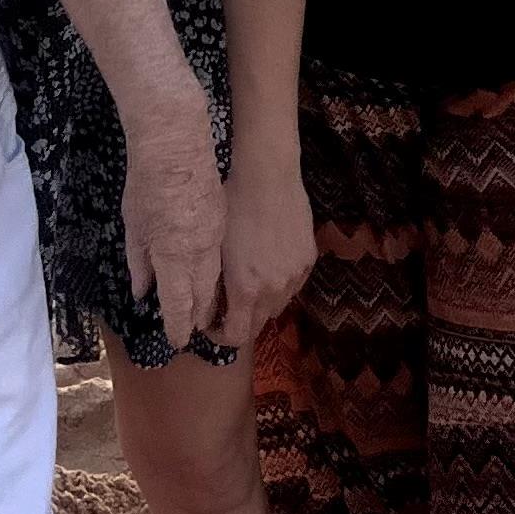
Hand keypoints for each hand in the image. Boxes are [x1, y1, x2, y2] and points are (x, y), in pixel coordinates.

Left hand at [120, 86, 228, 352]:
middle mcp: (202, 252)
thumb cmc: (148, 182)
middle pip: (204, 296)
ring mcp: (219, 235)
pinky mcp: (228, 219)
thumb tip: (142, 291)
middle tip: (195, 330)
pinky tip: (222, 275)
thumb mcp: (135, 225)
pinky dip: (226, 272)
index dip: (178, 325)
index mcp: (175, 257)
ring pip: (222, 279)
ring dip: (216, 297)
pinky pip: (229, 257)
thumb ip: (140, 262)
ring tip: (209, 310)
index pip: (179, 304)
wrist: (178, 140)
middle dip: (200, 317)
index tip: (178, 340)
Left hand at [210, 149, 314, 350]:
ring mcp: (294, 275)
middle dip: (242, 319)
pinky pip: (293, 284)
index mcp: (245, 289)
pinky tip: (270, 261)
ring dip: (262, 302)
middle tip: (228, 303)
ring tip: (250, 280)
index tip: (213, 325)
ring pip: (278, 305)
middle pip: (259, 324)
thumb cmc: (231, 206)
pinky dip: (280, 283)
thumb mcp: (213, 249)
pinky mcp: (308, 260)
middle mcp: (273, 289)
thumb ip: (213, 285)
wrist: (267, 176)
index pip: (236, 336)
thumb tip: (206, 309)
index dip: (221, 336)